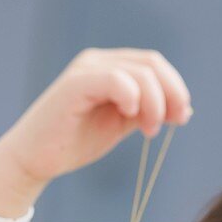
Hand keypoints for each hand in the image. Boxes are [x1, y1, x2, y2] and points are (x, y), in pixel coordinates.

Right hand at [0, 46, 192, 187]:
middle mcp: (99, 62)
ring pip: (139, 73)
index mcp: (111, 68)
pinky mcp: (75, 85)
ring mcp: (86, 71)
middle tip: (170, 124)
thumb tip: (184, 110)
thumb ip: (147, 113)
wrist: (36, 158)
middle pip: (151, 64)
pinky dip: (132, 96)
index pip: (154, 64)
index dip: (175, 88)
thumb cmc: (76, 142)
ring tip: (148, 129)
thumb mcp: (120, 125)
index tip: (181, 119)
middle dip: (171, 95)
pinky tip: (131, 116)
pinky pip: (114, 79)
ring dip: (155, 103)